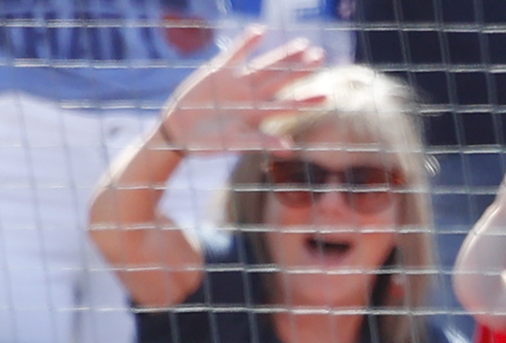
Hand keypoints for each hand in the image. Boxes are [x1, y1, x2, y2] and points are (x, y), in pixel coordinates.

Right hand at [155, 25, 330, 156]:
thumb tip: (289, 150)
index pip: (286, 103)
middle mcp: (251, 95)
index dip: (305, 98)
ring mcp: (236, 81)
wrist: (179, 132)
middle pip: (280, 79)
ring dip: (283, 55)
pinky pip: (235, 52)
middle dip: (300, 69)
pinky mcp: (219, 70)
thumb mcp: (235, 143)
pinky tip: (260, 31)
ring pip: (265, 65)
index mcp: (256, 113)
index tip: (326, 93)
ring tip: (303, 45)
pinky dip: (246, 42)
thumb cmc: (208, 142)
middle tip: (321, 57)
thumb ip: (261, 142)